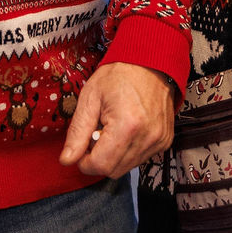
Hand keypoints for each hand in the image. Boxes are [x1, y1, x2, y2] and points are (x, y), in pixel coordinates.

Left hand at [58, 62, 175, 177]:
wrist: (151, 62)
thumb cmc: (120, 74)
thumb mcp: (90, 97)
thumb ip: (78, 131)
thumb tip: (67, 160)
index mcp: (127, 125)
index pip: (100, 165)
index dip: (84, 161)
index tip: (81, 147)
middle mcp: (147, 137)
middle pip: (113, 170)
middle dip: (99, 159)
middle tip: (96, 134)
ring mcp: (159, 140)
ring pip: (126, 167)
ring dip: (113, 155)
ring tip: (112, 129)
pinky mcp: (164, 141)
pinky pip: (140, 159)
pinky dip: (128, 151)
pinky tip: (125, 130)